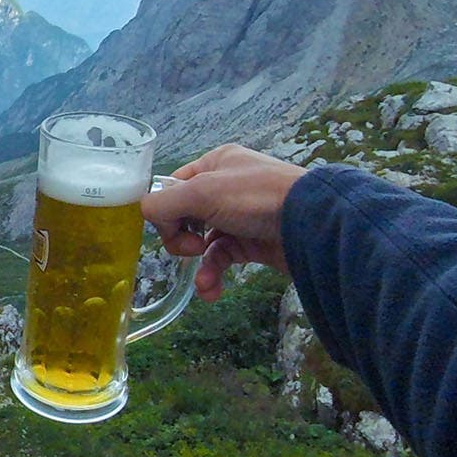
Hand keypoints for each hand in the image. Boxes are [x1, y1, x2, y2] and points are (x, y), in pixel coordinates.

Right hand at [142, 145, 307, 301]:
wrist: (311, 224)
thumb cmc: (255, 198)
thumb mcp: (201, 192)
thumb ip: (163, 203)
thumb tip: (144, 215)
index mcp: (214, 164)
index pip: (173, 188)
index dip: (166, 211)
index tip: (172, 228)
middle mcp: (226, 187)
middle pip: (184, 217)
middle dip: (182, 240)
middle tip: (194, 247)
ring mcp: (240, 216)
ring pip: (203, 244)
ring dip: (199, 266)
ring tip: (206, 282)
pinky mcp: (252, 243)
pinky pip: (222, 260)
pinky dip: (214, 276)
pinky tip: (212, 291)